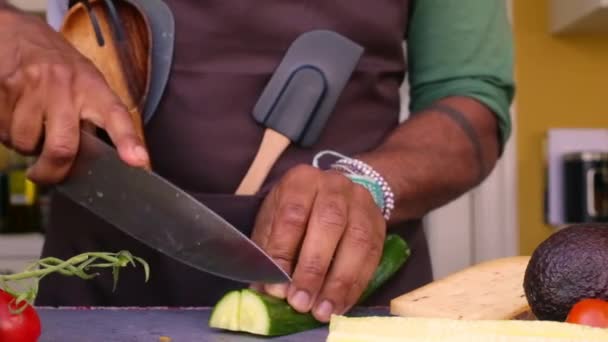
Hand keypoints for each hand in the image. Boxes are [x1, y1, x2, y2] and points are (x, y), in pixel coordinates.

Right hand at [0, 10, 147, 183]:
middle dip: (52, 172)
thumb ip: (94, 116)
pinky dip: (7, 133)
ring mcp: (33, 86)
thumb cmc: (60, 66)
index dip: (128, 141)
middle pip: (62, 147)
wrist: (16, 32)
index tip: (138, 161)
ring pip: (25, 142)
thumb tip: (101, 161)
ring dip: (25, 148)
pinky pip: (2, 130)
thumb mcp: (87, 81)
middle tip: (47, 176)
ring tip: (31, 130)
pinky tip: (14, 117)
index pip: (116, 116)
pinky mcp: (4, 88)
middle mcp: (65, 86)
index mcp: (94, 87)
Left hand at [251, 165, 385, 322]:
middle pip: (328, 224)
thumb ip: (269, 251)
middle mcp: (334, 185)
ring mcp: (361, 203)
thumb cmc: (298, 211)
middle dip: (313, 269)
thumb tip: (265, 291)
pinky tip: (340, 306)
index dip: (284, 252)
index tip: (277, 287)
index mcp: (302, 180)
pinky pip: (372, 257)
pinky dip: (355, 286)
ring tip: (322, 311)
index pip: (292, 214)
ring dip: (339, 282)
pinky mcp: (378, 224)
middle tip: (300, 302)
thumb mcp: (274, 220)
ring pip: (356, 242)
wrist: (337, 193)